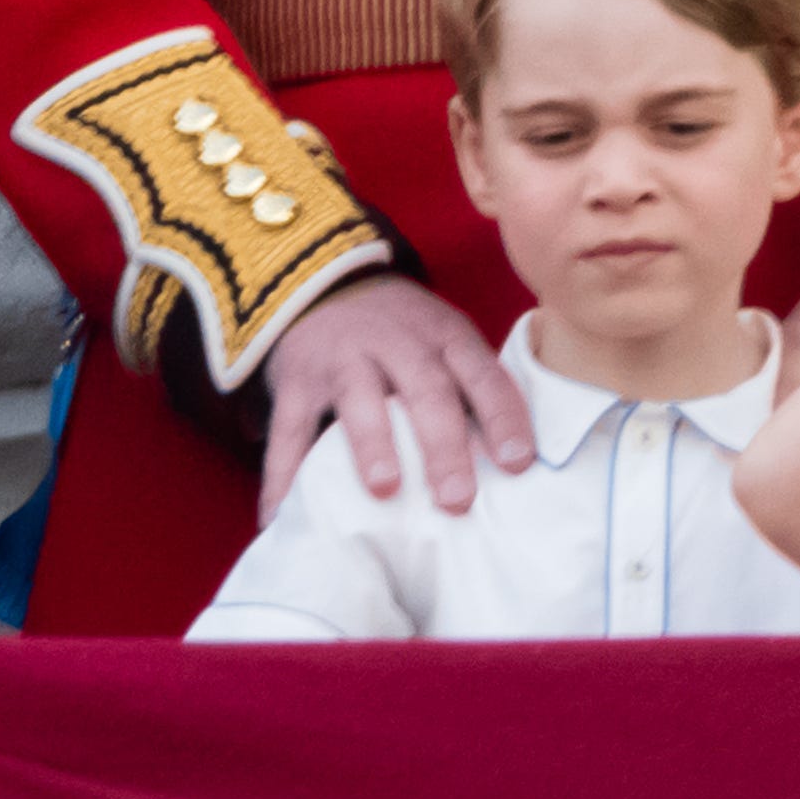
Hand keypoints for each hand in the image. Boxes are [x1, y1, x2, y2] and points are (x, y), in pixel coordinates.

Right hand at [262, 275, 533, 522]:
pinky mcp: (296, 380)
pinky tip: (281, 516)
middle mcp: (397, 341)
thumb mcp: (443, 341)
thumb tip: (512, 466)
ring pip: (359, 398)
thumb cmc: (404, 335)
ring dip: (374, 443)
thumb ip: (469, 389)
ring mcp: (343, 358)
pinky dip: (283, 474)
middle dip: (444, 445)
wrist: (326, 283)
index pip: (482, 374)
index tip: (519, 464)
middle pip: (426, 389)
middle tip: (457, 500)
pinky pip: (290, 429)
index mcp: (444, 335)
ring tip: (385, 490)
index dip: (503, 417)